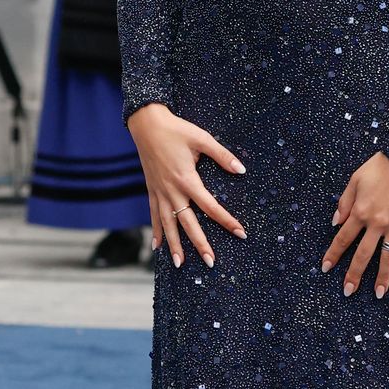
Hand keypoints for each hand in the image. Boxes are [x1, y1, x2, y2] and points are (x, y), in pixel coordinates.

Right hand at [127, 103, 247, 268]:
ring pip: (168, 224)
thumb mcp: (202, 139)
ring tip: (180, 264)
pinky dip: (156, 232)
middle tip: (211, 262)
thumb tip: (241, 170)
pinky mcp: (151, 190)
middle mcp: (172, 191)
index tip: (241, 233)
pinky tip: (157, 247)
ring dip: (175, 245)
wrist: (147, 124)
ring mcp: (160, 192)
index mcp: (187, 179)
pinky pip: (153, 215)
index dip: (227, 220)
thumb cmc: (176, 130)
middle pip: (188, 223)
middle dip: (200, 244)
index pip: (211, 206)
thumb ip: (222, 155)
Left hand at [321, 152, 388, 299]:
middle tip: (347, 291)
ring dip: (383, 277)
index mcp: (361, 211)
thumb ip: (345, 202)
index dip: (333, 254)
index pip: (343, 238)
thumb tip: (335, 222)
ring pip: (388, 256)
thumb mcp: (356, 179)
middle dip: (354, 274)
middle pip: (363, 254)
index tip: (325, 268)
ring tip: (378, 293)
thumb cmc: (380, 166)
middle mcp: (377, 222)